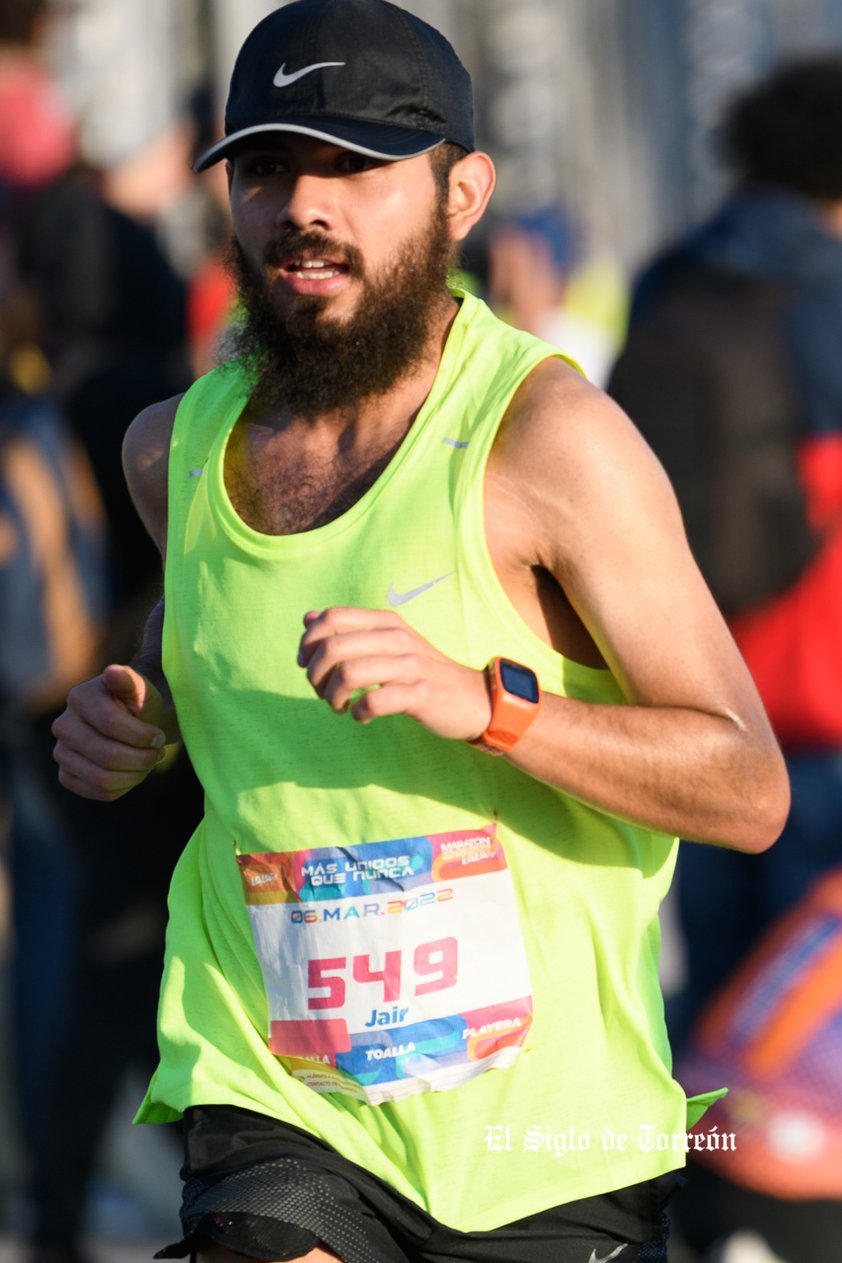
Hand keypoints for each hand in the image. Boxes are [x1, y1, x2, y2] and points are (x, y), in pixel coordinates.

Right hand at [52, 664, 168, 800]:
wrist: (133, 722)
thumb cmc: (138, 703)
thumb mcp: (140, 687)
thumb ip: (129, 680)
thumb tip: (114, 672)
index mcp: (78, 698)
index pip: (110, 724)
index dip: (142, 735)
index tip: (159, 736)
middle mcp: (63, 726)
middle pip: (107, 756)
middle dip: (142, 758)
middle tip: (157, 752)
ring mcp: (61, 752)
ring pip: (104, 778)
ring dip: (136, 774)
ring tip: (147, 761)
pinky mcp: (66, 775)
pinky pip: (99, 793)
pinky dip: (125, 786)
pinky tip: (133, 772)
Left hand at [297, 607, 490, 741]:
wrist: (473, 698)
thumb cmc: (421, 673)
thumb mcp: (387, 643)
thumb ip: (348, 630)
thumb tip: (308, 619)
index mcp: (385, 622)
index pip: (331, 617)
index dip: (309, 642)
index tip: (308, 665)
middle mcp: (397, 637)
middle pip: (334, 646)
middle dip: (317, 674)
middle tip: (322, 693)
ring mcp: (410, 665)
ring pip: (349, 673)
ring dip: (333, 696)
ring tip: (340, 707)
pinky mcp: (420, 694)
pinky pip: (374, 701)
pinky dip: (359, 713)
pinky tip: (362, 717)